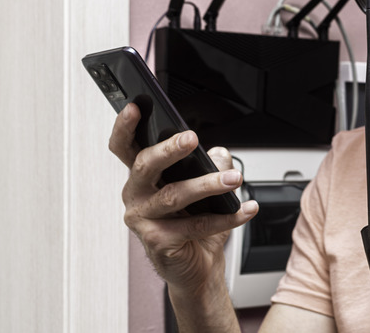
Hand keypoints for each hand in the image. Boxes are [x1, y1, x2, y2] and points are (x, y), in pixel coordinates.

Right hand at [109, 103, 258, 290]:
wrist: (198, 264)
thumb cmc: (194, 220)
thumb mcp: (206, 184)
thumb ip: (210, 163)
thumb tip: (218, 153)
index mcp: (143, 176)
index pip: (125, 146)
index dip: (124, 126)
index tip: (135, 107)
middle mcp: (136, 195)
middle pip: (145, 165)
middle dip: (169, 150)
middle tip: (191, 138)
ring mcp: (143, 220)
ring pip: (173, 196)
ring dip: (208, 184)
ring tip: (233, 178)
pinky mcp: (158, 242)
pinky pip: (194, 225)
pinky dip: (225, 217)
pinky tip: (244, 209)